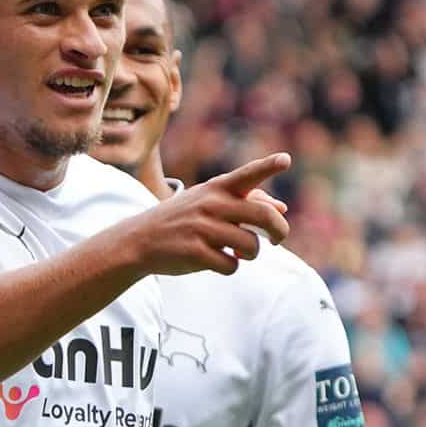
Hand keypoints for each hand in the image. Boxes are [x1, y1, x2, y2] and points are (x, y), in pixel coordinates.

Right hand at [123, 153, 292, 275]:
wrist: (140, 240)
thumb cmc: (183, 219)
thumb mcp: (209, 201)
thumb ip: (246, 201)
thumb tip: (282, 208)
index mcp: (217, 188)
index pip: (247, 175)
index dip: (268, 166)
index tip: (285, 159)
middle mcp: (211, 204)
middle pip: (263, 216)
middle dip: (279, 231)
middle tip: (276, 240)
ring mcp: (202, 228)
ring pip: (250, 245)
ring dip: (249, 254)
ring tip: (236, 251)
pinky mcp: (194, 252)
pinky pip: (231, 265)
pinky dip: (230, 267)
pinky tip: (217, 261)